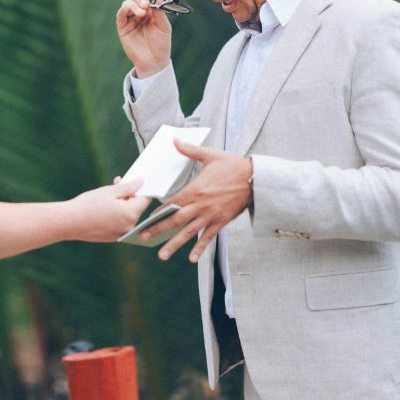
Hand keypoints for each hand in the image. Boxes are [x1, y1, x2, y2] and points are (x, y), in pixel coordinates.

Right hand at [69, 177, 149, 241]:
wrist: (70, 222)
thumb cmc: (89, 205)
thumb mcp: (110, 191)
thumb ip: (128, 187)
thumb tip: (141, 182)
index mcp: (131, 214)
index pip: (145, 199)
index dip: (140, 189)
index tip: (131, 182)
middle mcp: (129, 226)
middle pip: (137, 208)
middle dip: (129, 196)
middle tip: (116, 184)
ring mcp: (121, 234)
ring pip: (128, 215)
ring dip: (122, 205)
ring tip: (107, 196)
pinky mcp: (113, 238)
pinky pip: (120, 223)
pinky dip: (116, 215)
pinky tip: (104, 208)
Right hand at [116, 0, 171, 77]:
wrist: (155, 61)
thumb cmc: (161, 44)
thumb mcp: (164, 26)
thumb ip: (159, 11)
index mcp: (150, 12)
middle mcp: (139, 14)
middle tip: (146, 4)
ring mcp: (130, 20)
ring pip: (127, 4)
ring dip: (134, 4)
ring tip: (142, 12)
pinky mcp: (123, 28)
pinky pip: (120, 15)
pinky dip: (123, 9)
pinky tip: (128, 7)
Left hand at [140, 140, 252, 261]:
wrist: (255, 179)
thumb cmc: (232, 165)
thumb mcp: (210, 155)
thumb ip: (190, 150)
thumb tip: (175, 140)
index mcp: (196, 189)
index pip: (173, 202)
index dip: (159, 211)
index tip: (147, 218)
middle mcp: (201, 205)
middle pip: (176, 220)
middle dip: (158, 229)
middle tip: (143, 238)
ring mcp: (211, 215)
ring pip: (189, 232)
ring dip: (175, 244)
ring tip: (162, 255)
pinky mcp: (221, 221)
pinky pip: (208, 237)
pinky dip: (199, 248)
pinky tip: (191, 258)